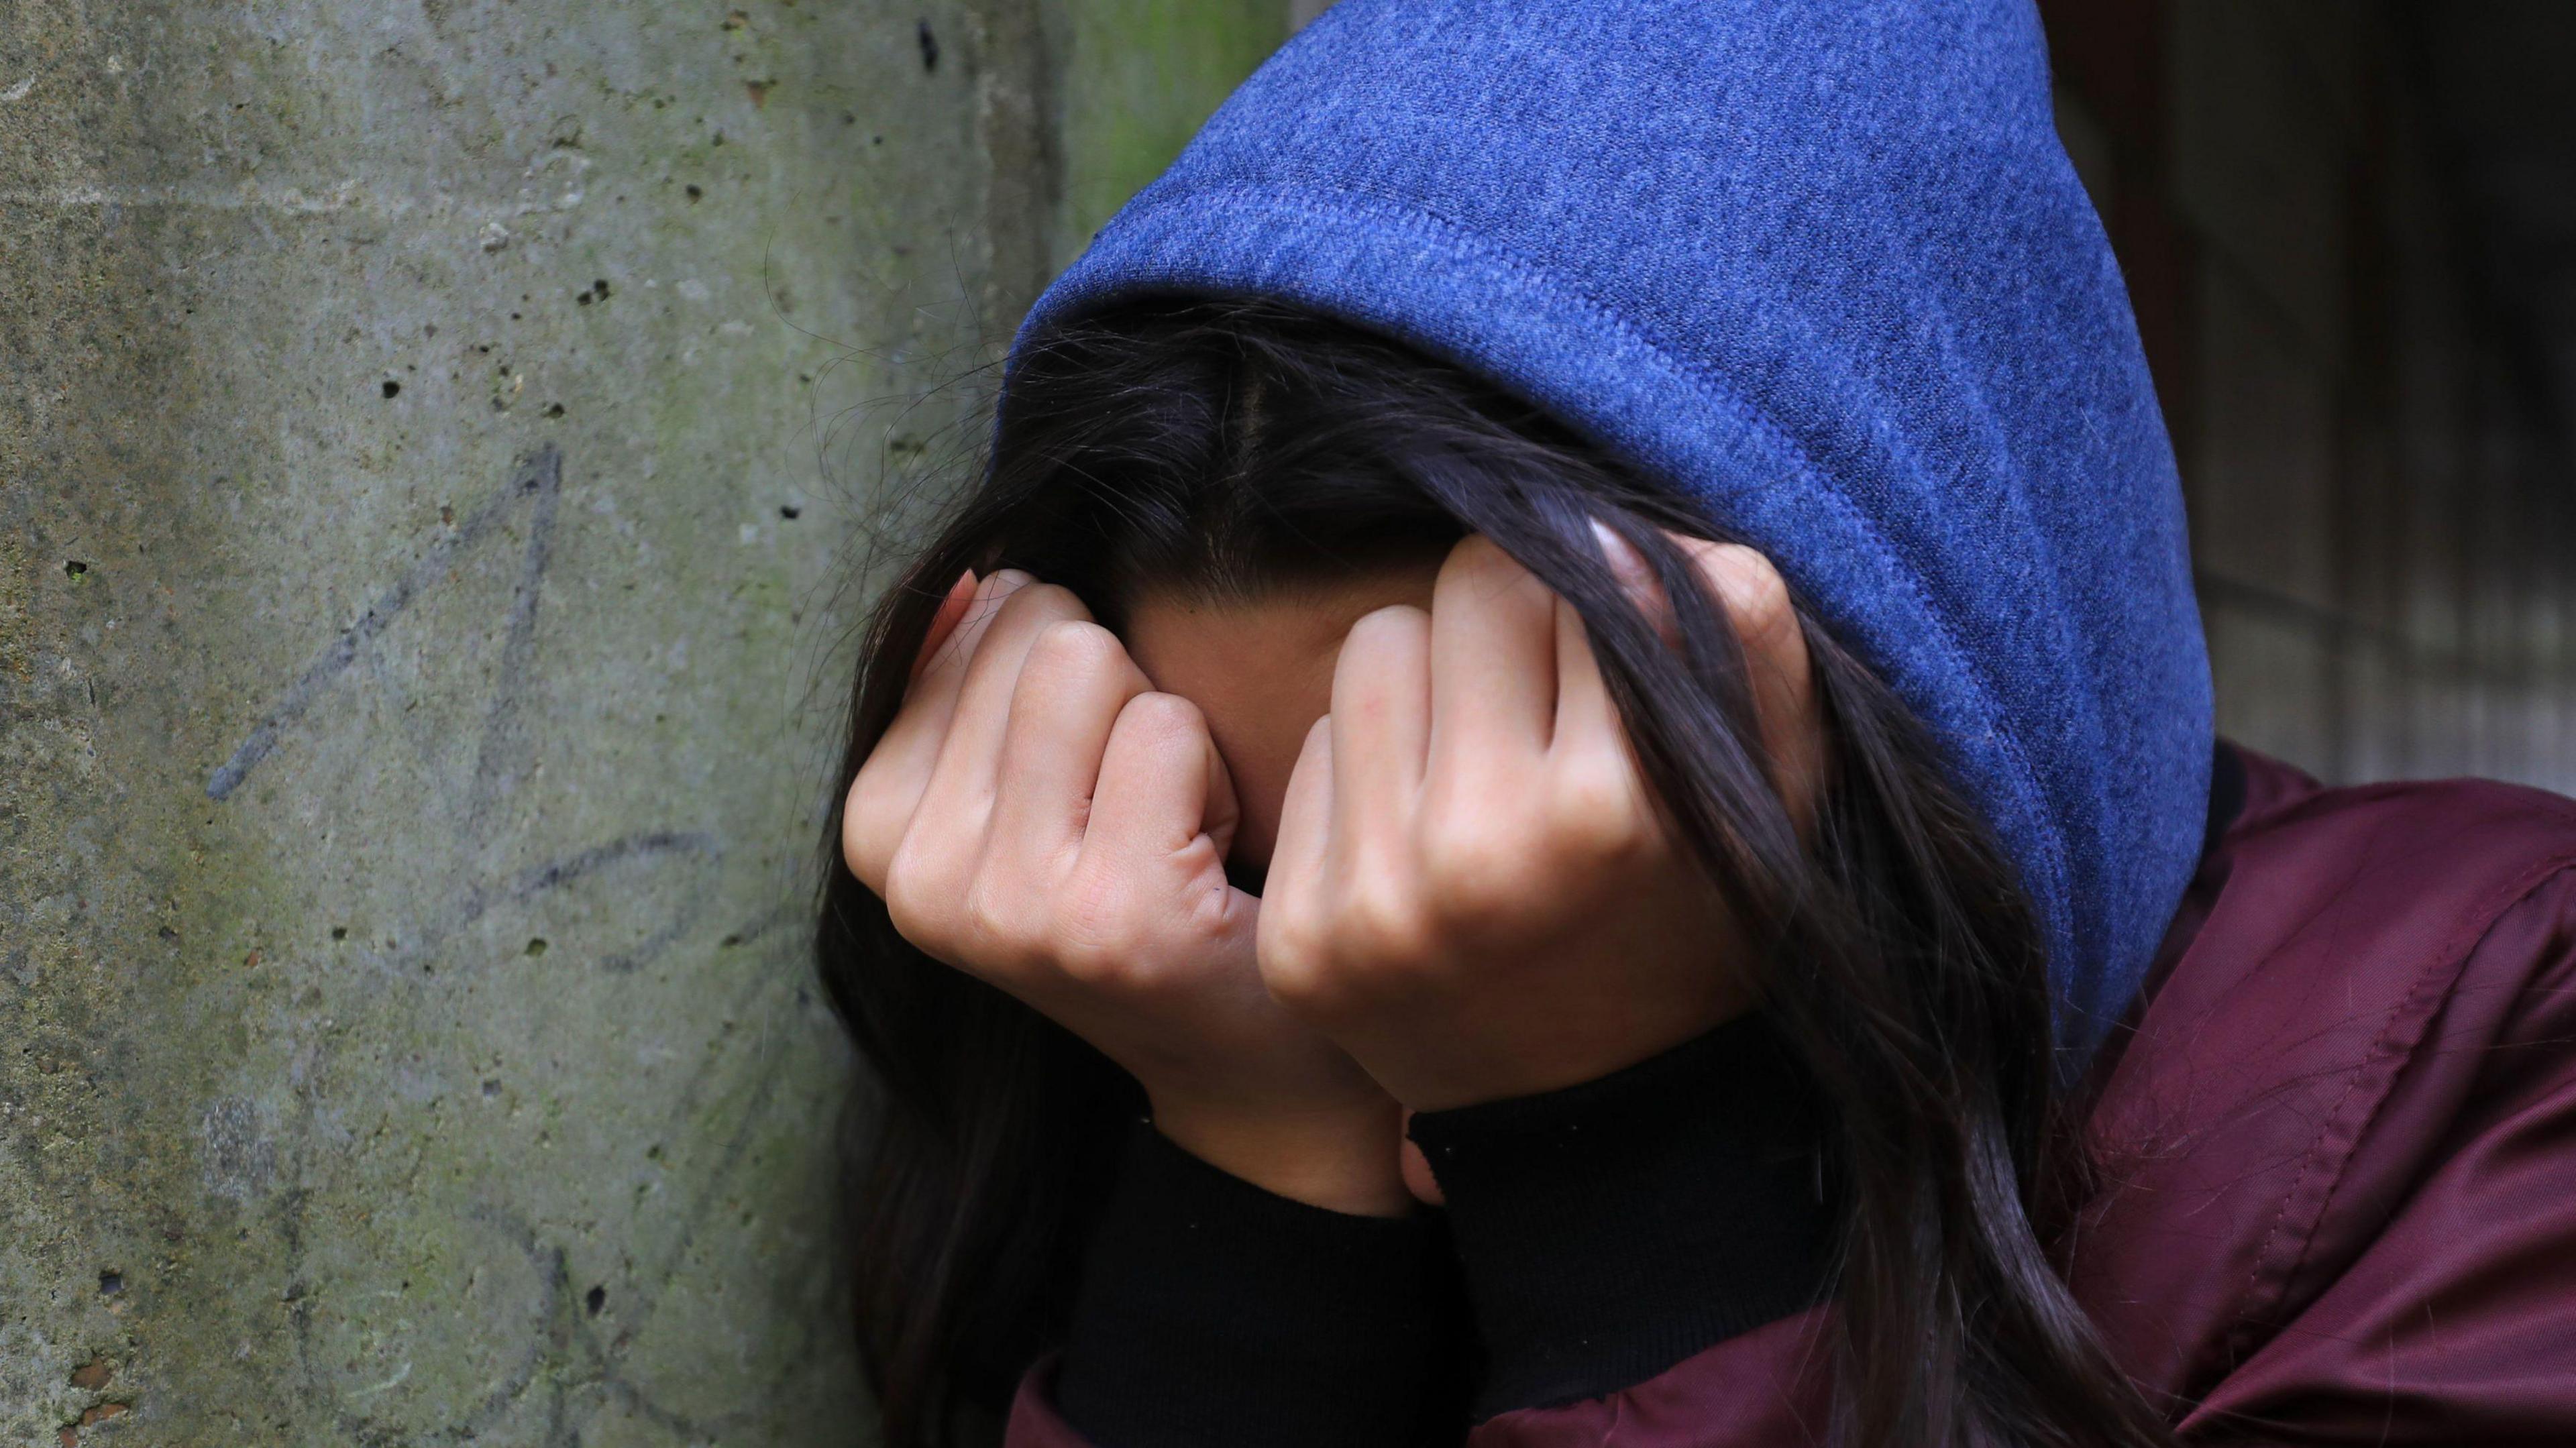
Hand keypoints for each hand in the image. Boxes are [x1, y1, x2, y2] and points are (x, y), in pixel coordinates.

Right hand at [844, 570, 1409, 1214]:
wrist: (1244, 1060)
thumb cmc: (1138, 894)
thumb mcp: (1022, 789)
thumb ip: (978, 677)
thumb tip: (979, 575)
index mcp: (876, 831)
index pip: (983, 617)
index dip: (1066, 684)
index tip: (1082, 790)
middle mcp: (922, 878)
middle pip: (1042, 635)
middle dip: (1115, 699)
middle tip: (1134, 813)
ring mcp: (1011, 905)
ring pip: (1097, 667)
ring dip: (1163, 733)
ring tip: (1166, 834)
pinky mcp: (1111, 915)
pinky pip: (1167, 728)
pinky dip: (1215, 778)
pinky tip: (1206, 868)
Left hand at [1256, 533, 1821, 1111]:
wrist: (1606, 1126)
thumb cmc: (1704, 923)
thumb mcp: (1777, 789)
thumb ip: (1740, 637)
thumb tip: (1612, 532)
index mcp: (1614, 812)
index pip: (1572, 570)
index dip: (1603, 598)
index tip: (1619, 659)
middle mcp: (1482, 854)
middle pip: (1466, 587)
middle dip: (1514, 625)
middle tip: (1552, 705)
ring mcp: (1376, 901)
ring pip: (1374, 646)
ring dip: (1432, 682)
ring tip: (1486, 766)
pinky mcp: (1300, 936)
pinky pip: (1313, 748)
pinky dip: (1370, 771)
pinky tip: (1426, 840)